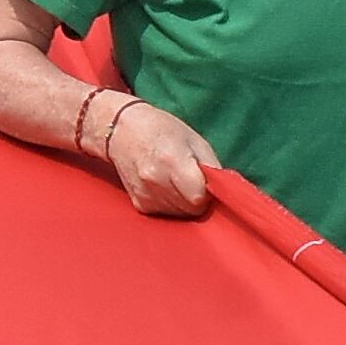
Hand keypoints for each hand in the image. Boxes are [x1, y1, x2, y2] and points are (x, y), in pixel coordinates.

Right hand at [102, 98, 216, 218]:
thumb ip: (211, 166)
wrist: (121, 131)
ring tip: (175, 180)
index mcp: (172, 161)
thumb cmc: (161, 130)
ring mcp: (145, 194)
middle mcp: (155, 180)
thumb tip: (224, 191)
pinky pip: (165, 214)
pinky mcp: (139, 204)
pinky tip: (164, 186)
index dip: (207, 192)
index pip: (199, 198)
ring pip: (179, 214)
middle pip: (190, 209)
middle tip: (191, 179)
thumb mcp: (193, 139)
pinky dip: (170, 204)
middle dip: (197, 199)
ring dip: (184, 203)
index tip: (204, 181)